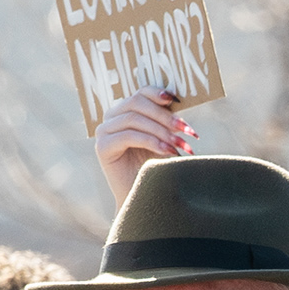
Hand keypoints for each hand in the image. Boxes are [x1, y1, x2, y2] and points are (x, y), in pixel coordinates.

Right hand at [95, 91, 194, 207]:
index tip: (177, 100)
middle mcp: (111, 117)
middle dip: (164, 115)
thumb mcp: (164, 136)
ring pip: (133, 119)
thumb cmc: (157, 165)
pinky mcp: (102, 148)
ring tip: (180, 144)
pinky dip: (150, 141)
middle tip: (186, 129)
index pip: (139, 92)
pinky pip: (128, 136)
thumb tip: (177, 99)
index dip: (157, 93)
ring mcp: (104, 132)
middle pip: (136, 103)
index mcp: (125, 110)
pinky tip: (166, 150)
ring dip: (160, 130)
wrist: (145, 196)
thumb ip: (166, 118)